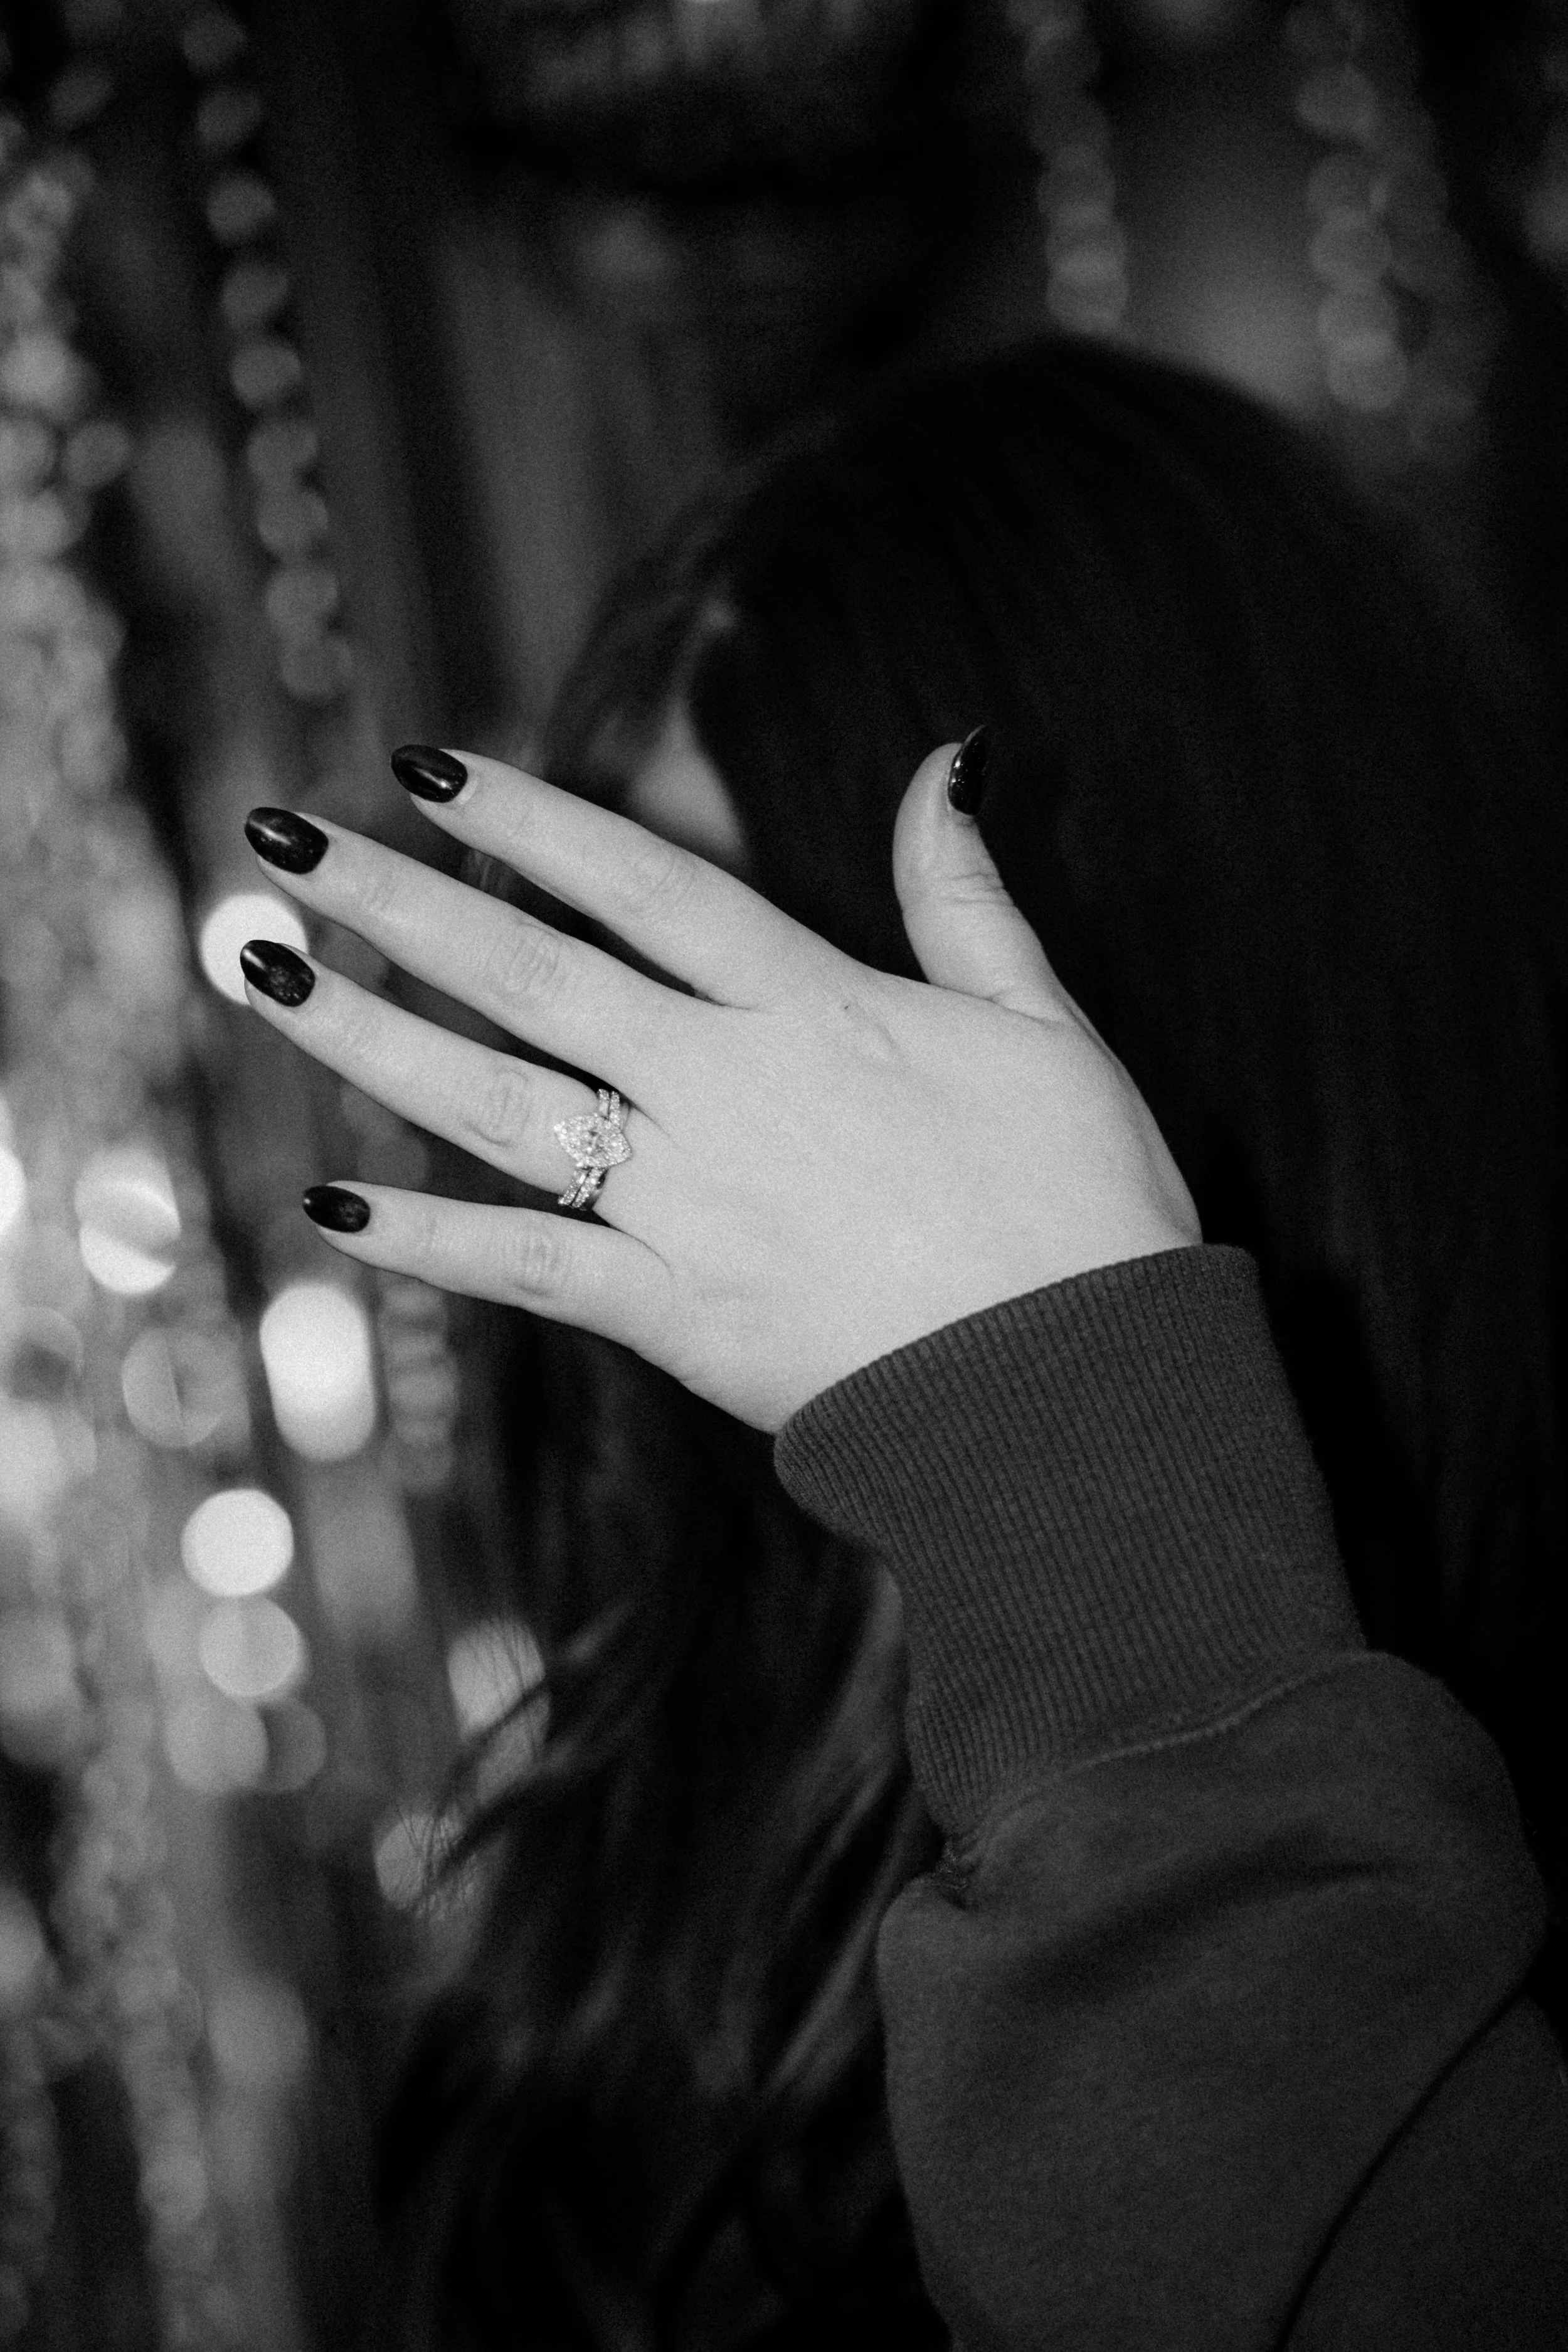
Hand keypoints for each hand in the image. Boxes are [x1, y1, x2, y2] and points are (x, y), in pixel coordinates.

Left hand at [239, 746, 1198, 1432]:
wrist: (1083, 1390)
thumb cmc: (1085, 1201)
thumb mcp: (1044, 1022)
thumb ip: (966, 895)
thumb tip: (945, 760)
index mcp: (814, 1007)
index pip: (642, 881)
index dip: (529, 818)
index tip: (426, 766)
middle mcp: (726, 1089)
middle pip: (531, 972)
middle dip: (396, 900)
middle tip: (277, 840)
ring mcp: (689, 1203)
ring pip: (496, 1101)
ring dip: (366, 1035)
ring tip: (260, 973)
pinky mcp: (675, 1316)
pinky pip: (525, 1270)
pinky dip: (427, 1241)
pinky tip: (326, 1206)